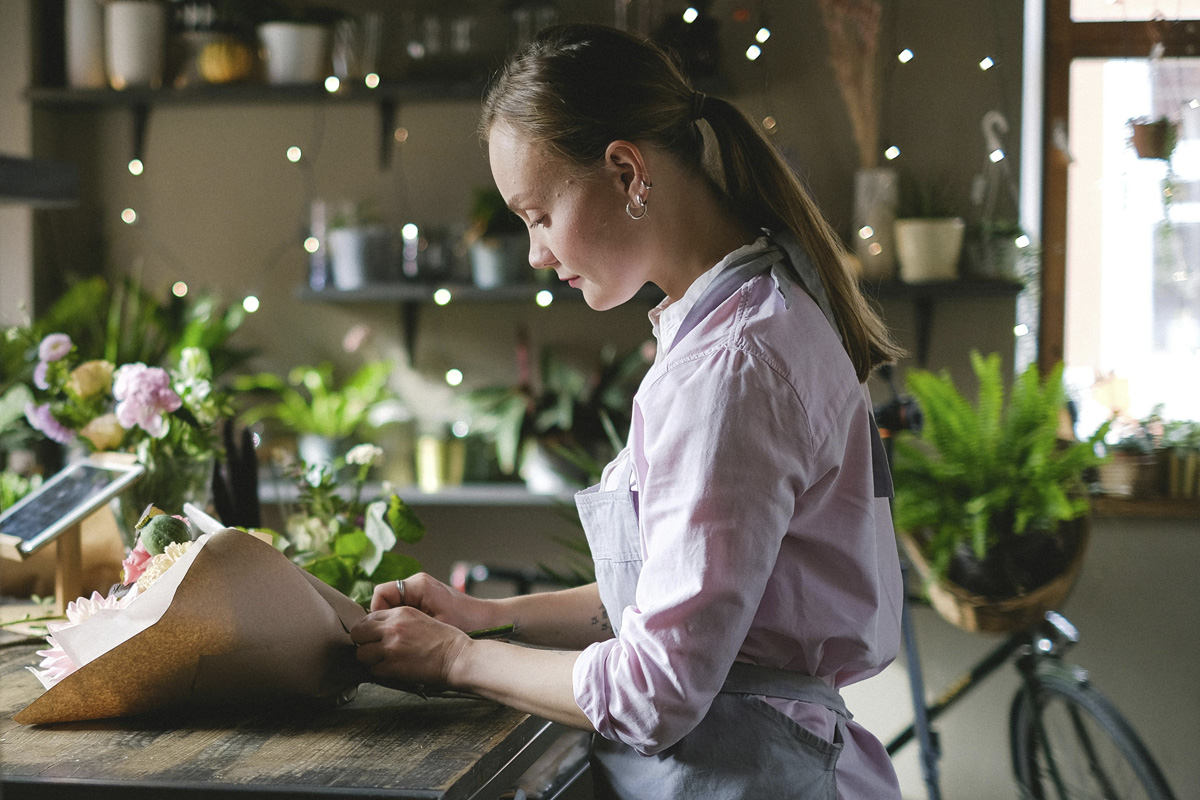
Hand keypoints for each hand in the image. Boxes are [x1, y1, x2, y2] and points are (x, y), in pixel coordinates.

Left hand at [351, 605, 469, 689]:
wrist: (458, 656)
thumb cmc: (446, 639)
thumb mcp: (421, 618)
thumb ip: (399, 621)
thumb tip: (379, 630)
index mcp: (401, 612)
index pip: (367, 618)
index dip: (369, 630)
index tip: (375, 638)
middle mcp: (392, 627)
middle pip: (358, 634)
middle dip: (364, 643)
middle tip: (374, 650)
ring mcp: (391, 646)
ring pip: (361, 654)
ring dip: (370, 659)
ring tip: (384, 662)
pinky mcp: (393, 665)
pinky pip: (374, 670)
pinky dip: (381, 672)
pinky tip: (394, 670)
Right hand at [370, 572, 493, 632]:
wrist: (487, 620)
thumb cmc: (466, 623)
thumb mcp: (434, 626)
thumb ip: (406, 626)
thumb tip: (382, 634)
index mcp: (418, 585)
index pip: (381, 593)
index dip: (376, 613)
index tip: (382, 632)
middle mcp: (418, 583)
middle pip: (385, 598)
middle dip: (383, 618)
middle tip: (387, 637)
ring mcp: (422, 589)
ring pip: (393, 604)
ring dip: (393, 621)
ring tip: (400, 638)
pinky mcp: (426, 597)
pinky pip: (404, 607)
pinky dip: (403, 620)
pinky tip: (411, 635)